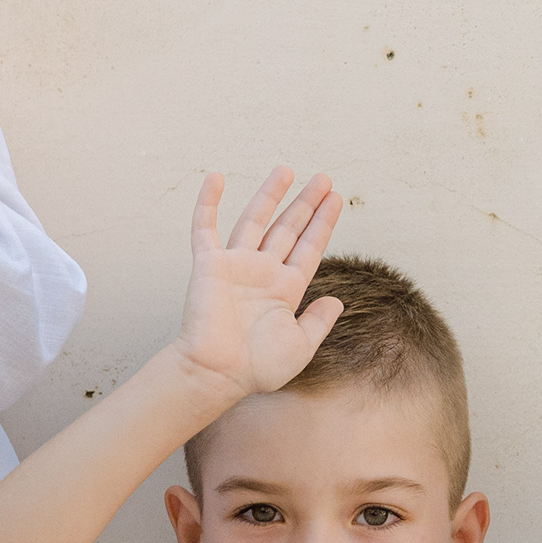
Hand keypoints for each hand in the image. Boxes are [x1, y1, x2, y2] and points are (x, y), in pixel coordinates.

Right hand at [172, 169, 348, 396]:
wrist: (218, 373)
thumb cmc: (256, 367)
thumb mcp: (301, 346)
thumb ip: (318, 321)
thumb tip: (336, 300)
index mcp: (286, 289)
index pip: (309, 248)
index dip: (322, 223)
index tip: (336, 199)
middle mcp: (262, 272)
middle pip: (288, 228)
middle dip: (306, 203)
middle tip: (323, 179)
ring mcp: (236, 265)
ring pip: (255, 220)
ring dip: (270, 195)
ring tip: (287, 170)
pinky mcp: (209, 265)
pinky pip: (205, 228)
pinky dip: (209, 203)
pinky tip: (216, 179)